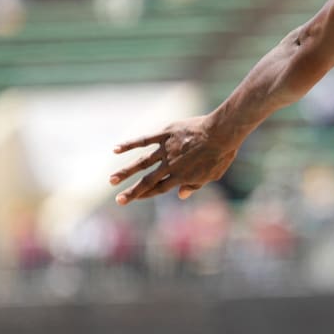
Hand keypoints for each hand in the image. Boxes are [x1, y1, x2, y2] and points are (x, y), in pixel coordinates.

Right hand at [109, 115, 236, 203]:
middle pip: (147, 181)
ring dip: (125, 172)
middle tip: (118, 200)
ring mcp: (166, 150)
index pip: (160, 188)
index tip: (135, 198)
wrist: (221, 133)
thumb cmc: (221, 154)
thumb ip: (195, 185)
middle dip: (132, 191)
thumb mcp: (212, 175)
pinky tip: (115, 149)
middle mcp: (170, 165)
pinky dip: (129, 144)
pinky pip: (144, 140)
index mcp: (181, 176)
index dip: (147, 194)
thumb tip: (182, 195)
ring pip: (141, 162)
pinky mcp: (166, 134)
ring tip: (111, 180)